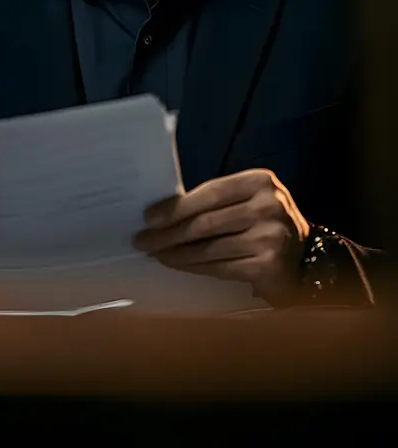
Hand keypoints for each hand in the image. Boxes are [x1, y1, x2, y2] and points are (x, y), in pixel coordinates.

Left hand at [133, 169, 310, 305]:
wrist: (305, 256)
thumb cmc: (264, 222)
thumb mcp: (247, 199)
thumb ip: (215, 201)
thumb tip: (162, 213)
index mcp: (260, 181)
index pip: (210, 192)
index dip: (176, 206)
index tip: (149, 218)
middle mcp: (269, 206)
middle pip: (206, 222)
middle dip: (169, 233)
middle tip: (143, 241)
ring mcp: (271, 237)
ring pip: (210, 247)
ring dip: (177, 253)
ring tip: (156, 254)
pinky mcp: (268, 266)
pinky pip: (220, 267)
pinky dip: (195, 267)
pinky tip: (179, 265)